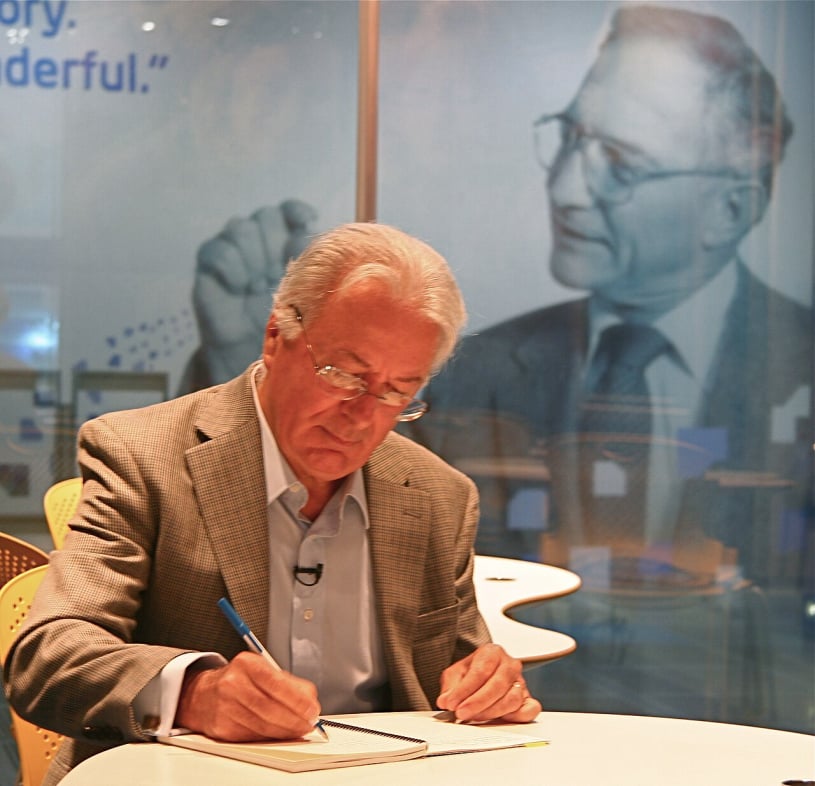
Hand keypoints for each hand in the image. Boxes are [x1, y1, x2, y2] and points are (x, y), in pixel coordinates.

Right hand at [175, 651, 320, 740]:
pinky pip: (252, 736)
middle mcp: (233, 683)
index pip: (276, 683)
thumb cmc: (240, 680)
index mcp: (247, 663)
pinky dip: (270, 737)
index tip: (312, 710)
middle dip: (294, 719)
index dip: (297, 700)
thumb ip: (288, 682)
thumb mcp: (262, 670)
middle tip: (308, 724)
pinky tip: (279, 734)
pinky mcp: (222, 727)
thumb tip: (309, 700)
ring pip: (262, 724)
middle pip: (269, 707)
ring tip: (298, 730)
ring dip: (285, 731)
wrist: (203, 694)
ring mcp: (225, 706)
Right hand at [182, 200, 318, 390]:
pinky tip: (239, 287)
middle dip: (273, 240)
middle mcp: (260, 242)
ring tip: (256, 285)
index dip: (296, 212)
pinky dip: (231, 268)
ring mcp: (234, 251)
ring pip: (240, 228)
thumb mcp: (305, 297)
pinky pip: (217, 250)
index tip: (306, 222)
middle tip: (274, 269)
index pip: (289, 212)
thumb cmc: (284, 325)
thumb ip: (314, 272)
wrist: (249, 351)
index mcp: (285, 245)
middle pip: (265, 216)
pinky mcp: (210, 265)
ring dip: (253, 256)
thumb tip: (334, 254)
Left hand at [436, 643, 541, 722]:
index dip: (464, 689)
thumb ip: (450, 687)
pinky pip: (529, 710)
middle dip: (477, 702)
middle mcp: (509, 665)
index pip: (480, 671)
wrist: (484, 676)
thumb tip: (445, 701)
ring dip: (491, 712)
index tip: (451, 703)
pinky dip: (516, 717)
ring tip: (475, 717)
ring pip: (512, 699)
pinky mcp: (528, 700)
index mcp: (492, 653)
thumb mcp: (456, 674)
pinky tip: (500, 720)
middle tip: (462, 713)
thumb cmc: (471, 673)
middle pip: (497, 685)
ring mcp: (521, 682)